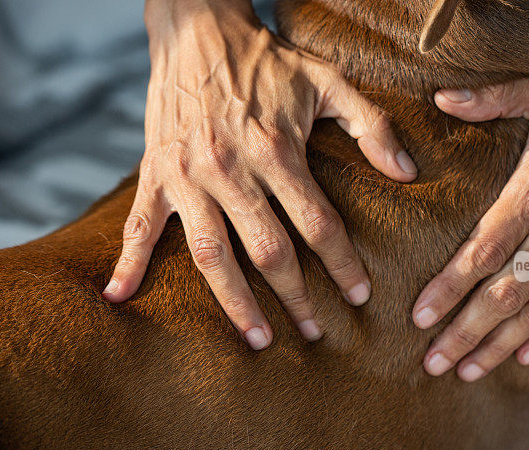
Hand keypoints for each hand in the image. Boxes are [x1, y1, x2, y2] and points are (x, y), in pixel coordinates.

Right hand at [103, 0, 416, 348]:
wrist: (197, 28)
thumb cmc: (267, 59)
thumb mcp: (328, 80)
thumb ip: (372, 125)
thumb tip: (408, 173)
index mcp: (276, 151)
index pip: (318, 224)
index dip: (342, 264)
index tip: (360, 295)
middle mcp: (230, 170)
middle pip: (268, 251)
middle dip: (296, 297)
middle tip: (315, 333)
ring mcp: (187, 176)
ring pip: (210, 254)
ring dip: (234, 302)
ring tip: (257, 339)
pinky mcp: (155, 173)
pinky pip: (138, 225)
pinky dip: (127, 262)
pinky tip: (120, 297)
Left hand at [415, 70, 528, 380]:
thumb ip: (490, 99)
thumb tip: (440, 96)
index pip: (482, 250)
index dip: (448, 288)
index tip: (419, 317)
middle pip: (504, 293)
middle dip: (464, 332)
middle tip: (431, 363)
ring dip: (500, 345)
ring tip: (467, 372)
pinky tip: (523, 358)